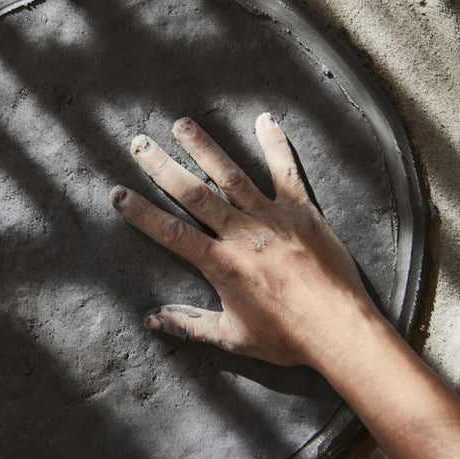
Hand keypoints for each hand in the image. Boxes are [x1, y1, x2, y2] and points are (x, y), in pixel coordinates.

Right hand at [110, 113, 379, 368]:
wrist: (340, 331)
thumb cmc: (287, 338)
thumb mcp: (232, 337)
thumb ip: (190, 325)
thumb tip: (152, 320)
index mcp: (222, 265)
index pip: (171, 232)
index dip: (142, 213)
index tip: (119, 194)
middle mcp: (242, 235)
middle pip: (194, 193)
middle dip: (163, 166)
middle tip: (139, 143)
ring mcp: (272, 219)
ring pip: (231, 175)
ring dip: (205, 147)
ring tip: (182, 124)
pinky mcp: (302, 212)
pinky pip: (286, 173)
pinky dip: (275, 145)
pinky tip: (264, 119)